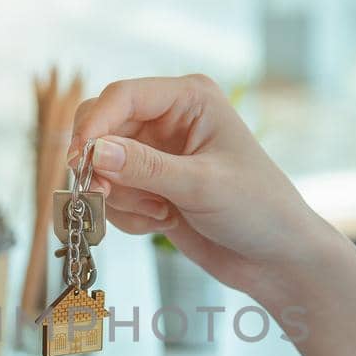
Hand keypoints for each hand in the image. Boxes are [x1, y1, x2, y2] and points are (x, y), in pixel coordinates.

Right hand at [69, 75, 327, 296]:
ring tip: (160, 213)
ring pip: (102, 165)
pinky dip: (127, 214)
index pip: (123, 96)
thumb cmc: (258, 209)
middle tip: (103, 193)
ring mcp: (157, 154)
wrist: (275, 259)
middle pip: (102, 127)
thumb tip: (95, 152)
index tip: (80, 160)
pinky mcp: (150, 187)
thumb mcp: (202, 186)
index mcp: (189, 99)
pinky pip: (112, 195)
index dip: (95, 125)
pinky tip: (162, 222)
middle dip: (102, 165)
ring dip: (120, 196)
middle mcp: (169, 119)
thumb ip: (145, 168)